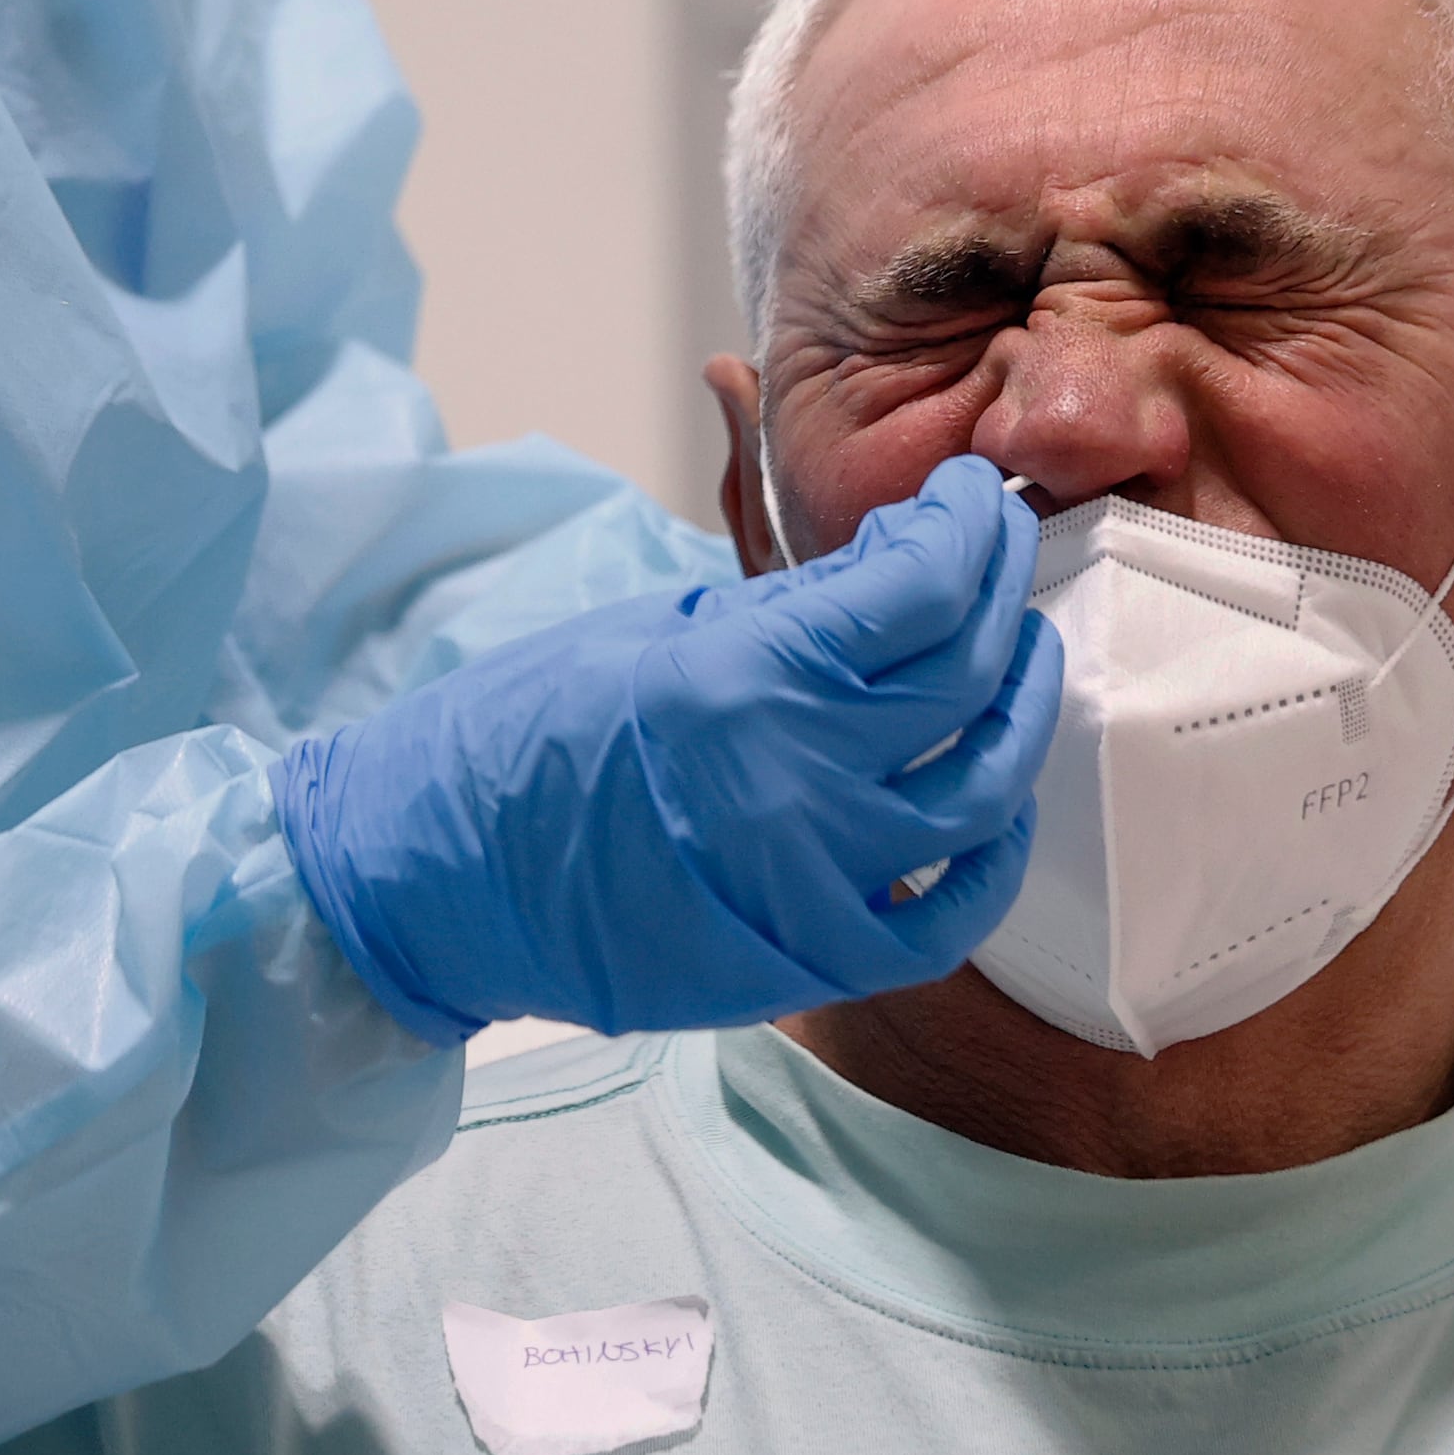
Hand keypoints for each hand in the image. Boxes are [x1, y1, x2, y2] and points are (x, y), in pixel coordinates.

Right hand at [275, 456, 1058, 1036]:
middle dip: (999, 588)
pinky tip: (999, 803)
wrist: (433, 878)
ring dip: (1020, 709)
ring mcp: (811, 881)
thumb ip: (786, 606)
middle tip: (997, 547)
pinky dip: (994, 856)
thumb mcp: (650, 628)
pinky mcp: (811, 960)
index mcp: (739, 675)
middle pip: (963, 672)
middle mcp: (792, 778)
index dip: (968, 525)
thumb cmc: (521, 738)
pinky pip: (951, 916)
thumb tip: (900, 567)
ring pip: (983, 789)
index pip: (919, 584)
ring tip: (1019, 658)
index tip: (975, 495)